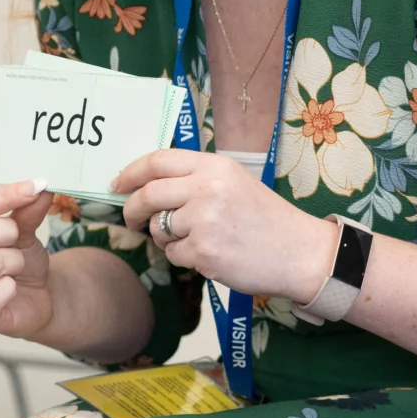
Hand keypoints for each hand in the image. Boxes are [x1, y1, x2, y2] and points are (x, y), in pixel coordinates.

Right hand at [0, 180, 57, 340]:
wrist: (36, 298)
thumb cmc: (19, 262)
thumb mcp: (24, 231)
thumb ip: (27, 209)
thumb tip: (39, 187)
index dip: (3, 196)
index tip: (35, 187)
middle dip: (7, 231)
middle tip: (18, 238)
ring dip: (15, 261)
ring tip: (16, 267)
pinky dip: (11, 288)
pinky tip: (12, 288)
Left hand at [116, 149, 335, 302]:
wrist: (299, 252)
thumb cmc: (265, 218)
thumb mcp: (233, 182)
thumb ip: (194, 178)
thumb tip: (145, 184)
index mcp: (214, 166)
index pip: (158, 160)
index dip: (131, 172)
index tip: (117, 184)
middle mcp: (207, 188)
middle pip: (148, 194)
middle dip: (131, 209)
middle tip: (130, 218)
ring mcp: (204, 220)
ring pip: (158, 227)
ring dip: (166, 236)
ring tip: (196, 238)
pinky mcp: (204, 251)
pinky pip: (173, 254)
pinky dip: (183, 257)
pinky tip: (209, 254)